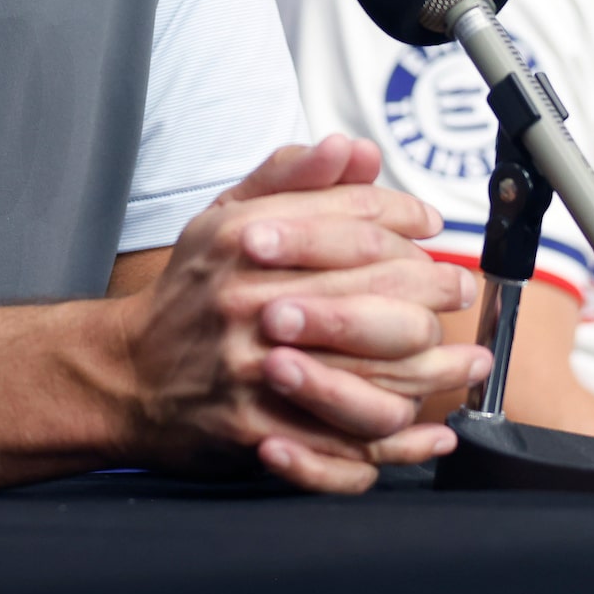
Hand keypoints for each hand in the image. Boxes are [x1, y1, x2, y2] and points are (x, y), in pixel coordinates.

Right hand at [114, 134, 490, 492]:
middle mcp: (251, 299)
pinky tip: (430, 432)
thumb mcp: (224, 218)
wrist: (126, 374)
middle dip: (433, 288)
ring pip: (373, 370)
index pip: (354, 218)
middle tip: (457, 291)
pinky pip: (345, 443)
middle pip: (377, 289)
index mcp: (246, 239)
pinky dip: (399, 444)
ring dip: (434, 370)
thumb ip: (290, 179)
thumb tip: (354, 149)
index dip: (405, 218)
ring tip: (466, 363)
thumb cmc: (189, 293)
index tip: (430, 225)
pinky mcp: (258, 428)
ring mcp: (254, 368)